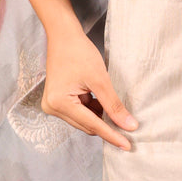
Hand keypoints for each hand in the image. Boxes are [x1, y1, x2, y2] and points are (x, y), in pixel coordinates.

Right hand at [41, 25, 136, 149]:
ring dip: (99, 115)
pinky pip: (79, 112)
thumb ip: (114, 105)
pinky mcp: (58, 100)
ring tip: (111, 104)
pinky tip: (100, 100)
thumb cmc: (78, 52)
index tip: (127, 145)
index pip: (92, 125)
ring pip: (84, 120)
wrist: (63, 36)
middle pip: (86, 125)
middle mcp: (52, 107)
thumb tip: (128, 126)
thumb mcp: (100, 80)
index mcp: (60, 103)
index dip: (112, 135)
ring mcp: (53, 105)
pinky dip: (92, 109)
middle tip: (128, 127)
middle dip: (106, 125)